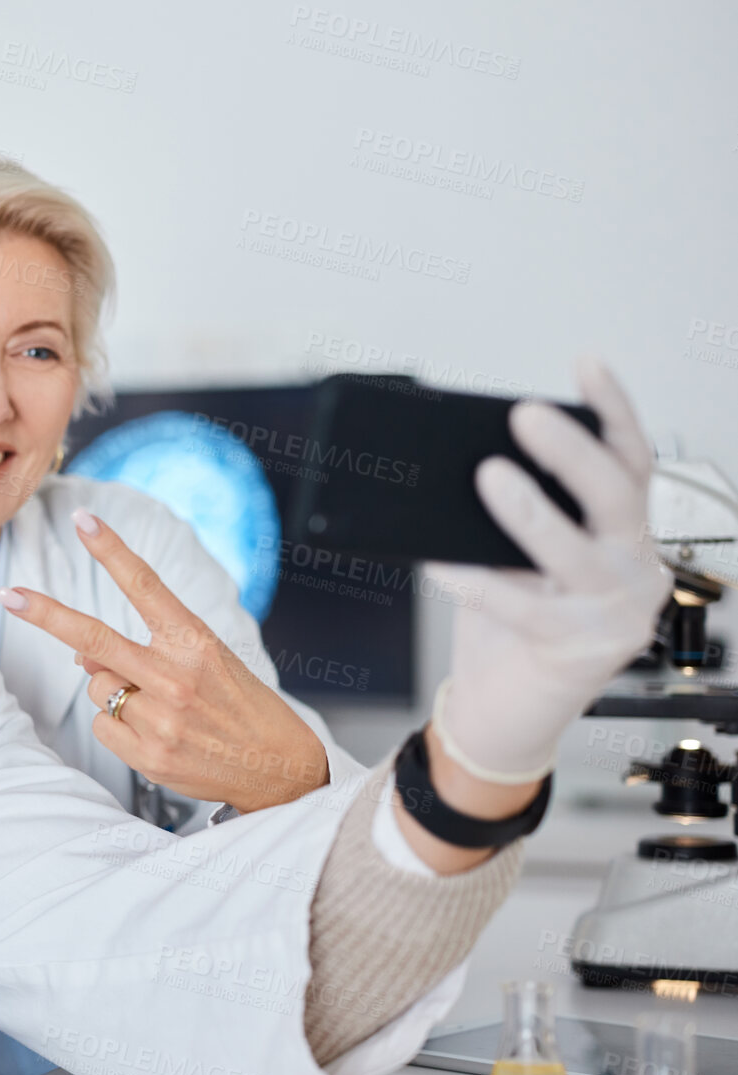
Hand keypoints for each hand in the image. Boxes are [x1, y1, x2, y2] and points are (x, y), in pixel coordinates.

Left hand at [0, 512, 330, 812]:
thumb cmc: (238, 704)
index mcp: (195, 641)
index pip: (144, 584)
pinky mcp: (148, 755)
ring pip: (95, 684)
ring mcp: (159, 718)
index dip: (111, 549)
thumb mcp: (206, 660)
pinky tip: (154, 732)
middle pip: (91, 637)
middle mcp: (175, 676)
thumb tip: (79, 652)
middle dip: (44, 614)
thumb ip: (146, 648)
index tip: (83, 519)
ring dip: (110, 686)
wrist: (279, 767)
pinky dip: (116, 724)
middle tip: (9, 595)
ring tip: (159, 704)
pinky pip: (102, 724)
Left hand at [431, 358, 672, 781]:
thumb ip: (507, 519)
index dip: (612, 409)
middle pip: (617, 495)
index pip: (630, 461)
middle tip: (524, 414)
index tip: (585, 361)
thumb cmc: (512, 626)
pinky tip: (438, 563)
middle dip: (571, 450)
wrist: (508, 713)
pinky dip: (477, 582)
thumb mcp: (516, 559)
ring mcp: (616, 615)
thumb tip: (461, 462)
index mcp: (624, 535)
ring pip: (576, 552)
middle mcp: (635, 569)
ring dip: (530, 512)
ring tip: (488, 475)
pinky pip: (521, 607)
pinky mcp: (578, 654)